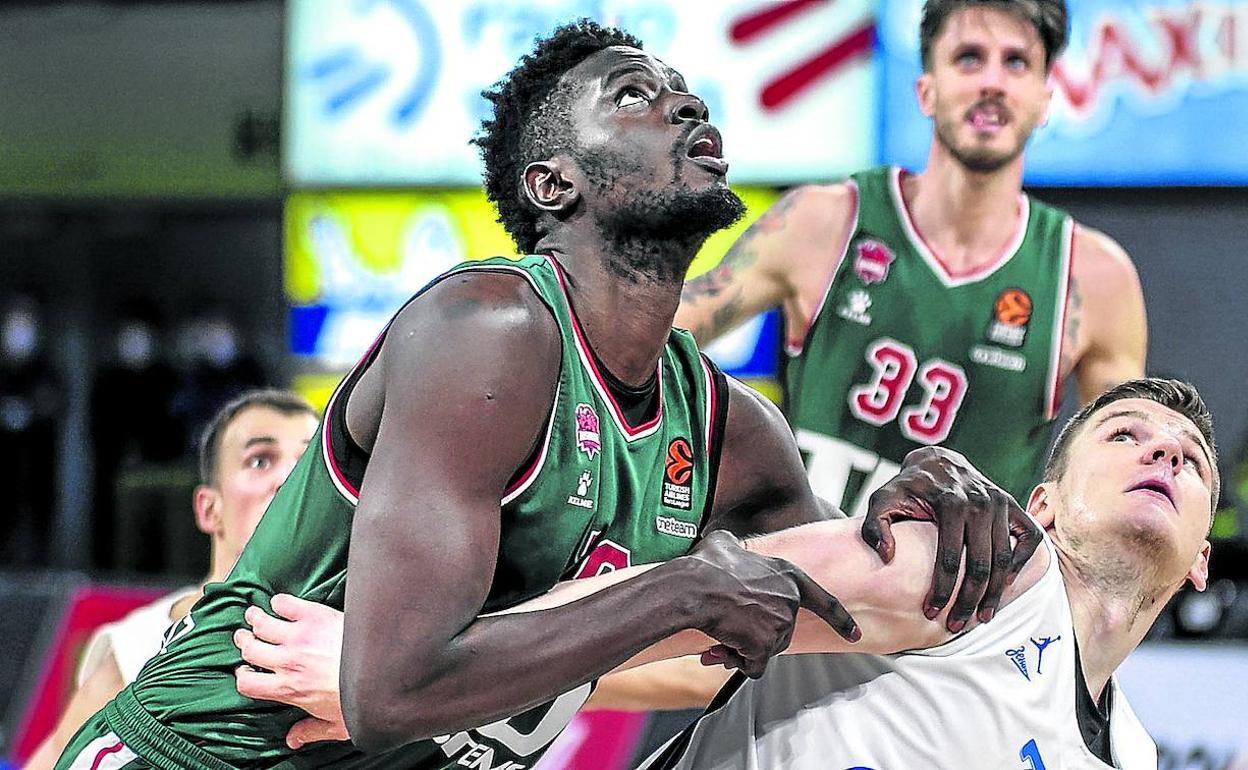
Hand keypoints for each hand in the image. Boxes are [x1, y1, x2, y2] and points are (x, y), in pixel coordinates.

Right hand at [233, 593, 350, 748]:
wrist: (382, 671)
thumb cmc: (362, 699)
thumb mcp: (336, 725)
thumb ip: (310, 731)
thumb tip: (294, 740)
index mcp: (289, 689)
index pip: (248, 684)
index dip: (243, 676)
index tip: (245, 671)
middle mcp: (288, 662)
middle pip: (250, 649)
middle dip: (244, 642)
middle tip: (243, 637)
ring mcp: (300, 637)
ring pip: (262, 624)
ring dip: (254, 619)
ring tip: (253, 615)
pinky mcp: (315, 616)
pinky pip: (286, 604)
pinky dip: (279, 602)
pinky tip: (279, 603)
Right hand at [684, 530, 858, 677]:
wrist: (692, 588)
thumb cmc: (703, 566)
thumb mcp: (724, 544)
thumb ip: (737, 548)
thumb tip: (728, 546)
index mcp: (788, 575)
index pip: (824, 601)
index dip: (840, 620)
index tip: (855, 635)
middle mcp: (790, 600)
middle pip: (782, 631)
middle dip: (756, 635)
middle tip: (730, 627)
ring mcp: (781, 624)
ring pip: (766, 650)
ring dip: (744, 648)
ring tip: (722, 632)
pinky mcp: (766, 645)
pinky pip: (754, 666)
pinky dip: (738, 661)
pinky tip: (721, 646)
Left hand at [861, 446, 1041, 632]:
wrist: (937, 462)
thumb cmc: (907, 486)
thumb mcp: (882, 499)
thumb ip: (874, 526)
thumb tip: (887, 556)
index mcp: (950, 503)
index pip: (949, 559)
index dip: (942, 590)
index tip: (931, 613)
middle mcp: (980, 503)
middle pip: (980, 565)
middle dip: (969, 600)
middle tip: (956, 624)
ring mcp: (1000, 504)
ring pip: (1004, 559)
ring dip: (995, 593)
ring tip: (982, 617)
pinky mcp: (1013, 505)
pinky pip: (1029, 538)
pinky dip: (1022, 563)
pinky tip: (1006, 585)